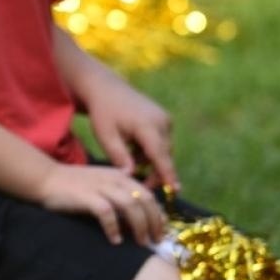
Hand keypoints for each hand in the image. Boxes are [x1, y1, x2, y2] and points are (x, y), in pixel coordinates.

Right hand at [36, 162, 167, 246]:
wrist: (46, 179)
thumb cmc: (73, 186)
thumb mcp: (102, 185)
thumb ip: (119, 196)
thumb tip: (137, 219)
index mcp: (121, 176)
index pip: (148, 194)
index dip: (159, 213)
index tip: (161, 230)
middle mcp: (115, 179)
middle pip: (145, 200)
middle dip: (154, 222)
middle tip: (156, 240)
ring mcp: (101, 187)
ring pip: (131, 206)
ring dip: (139, 226)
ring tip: (140, 243)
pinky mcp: (87, 197)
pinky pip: (107, 213)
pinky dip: (114, 228)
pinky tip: (115, 240)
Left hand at [84, 78, 178, 192]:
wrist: (106, 88)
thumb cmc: (103, 113)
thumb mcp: (105, 136)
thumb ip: (119, 157)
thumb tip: (131, 176)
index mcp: (147, 126)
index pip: (160, 155)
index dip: (167, 174)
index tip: (175, 190)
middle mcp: (161, 121)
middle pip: (164, 155)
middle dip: (155, 172)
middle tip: (141, 185)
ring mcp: (165, 118)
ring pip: (163, 149)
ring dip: (150, 160)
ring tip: (129, 159)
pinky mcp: (164, 118)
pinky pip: (161, 141)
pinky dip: (150, 149)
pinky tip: (133, 148)